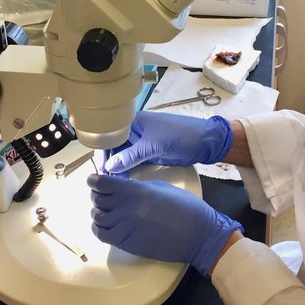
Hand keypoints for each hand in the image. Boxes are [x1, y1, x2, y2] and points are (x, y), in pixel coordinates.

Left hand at [88, 173, 241, 276]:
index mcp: (136, 191)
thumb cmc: (185, 207)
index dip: (94, 180)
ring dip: (98, 211)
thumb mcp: (161, 188)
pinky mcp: (127, 243)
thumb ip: (138, 187)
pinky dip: (98, 228)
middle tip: (102, 194)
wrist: (198, 234)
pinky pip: (102, 234)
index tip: (93, 180)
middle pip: (98, 199)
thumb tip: (122, 188)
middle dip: (97, 195)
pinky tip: (104, 224)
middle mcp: (127, 208)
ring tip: (105, 210)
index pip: (103, 184)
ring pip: (97, 217)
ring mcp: (125, 227)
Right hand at [103, 111, 232, 173]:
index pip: (110, 136)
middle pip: (115, 147)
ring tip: (114, 183)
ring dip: (119, 167)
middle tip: (106, 181)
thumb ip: (130, 156)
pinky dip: (128, 169)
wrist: (205, 142)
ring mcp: (143, 142)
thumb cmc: (179, 136)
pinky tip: (125, 180)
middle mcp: (135, 130)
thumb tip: (109, 167)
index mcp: (133, 121)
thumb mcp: (153, 146)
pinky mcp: (150, 152)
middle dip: (110, 162)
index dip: (103, 152)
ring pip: (124, 155)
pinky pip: (134, 160)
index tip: (100, 170)